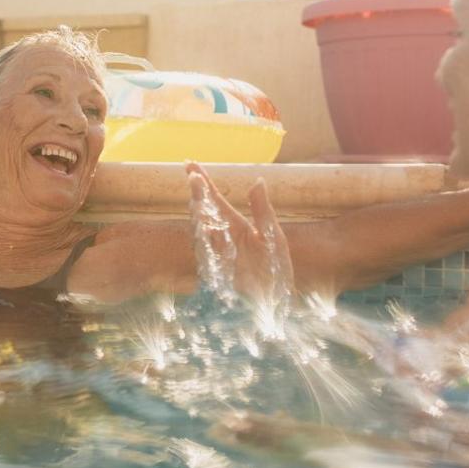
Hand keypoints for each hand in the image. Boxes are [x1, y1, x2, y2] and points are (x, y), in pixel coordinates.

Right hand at [186, 162, 293, 301]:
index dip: (202, 182)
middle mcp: (223, 238)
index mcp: (236, 225)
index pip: (215, 199)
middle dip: (199, 196)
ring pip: (203, 232)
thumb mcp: (273, 236)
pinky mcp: (219, 274)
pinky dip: (209, 243)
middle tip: (195, 178)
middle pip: (204, 212)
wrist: (279, 303)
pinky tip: (209, 228)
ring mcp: (219, 256)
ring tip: (200, 198)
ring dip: (201, 215)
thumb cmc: (276, 269)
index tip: (189, 164)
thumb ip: (263, 210)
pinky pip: (210, 256)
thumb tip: (257, 181)